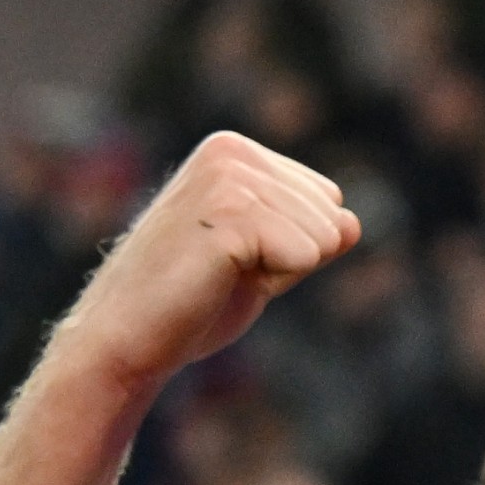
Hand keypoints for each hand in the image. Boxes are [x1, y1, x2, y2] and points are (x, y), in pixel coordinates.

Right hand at [50, 132, 359, 398]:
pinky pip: (305, 254)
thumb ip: (308, 237)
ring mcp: (227, 176)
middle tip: (227, 271)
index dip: (294, 246)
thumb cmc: (193, 299)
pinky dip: (274, 280)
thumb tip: (353, 222)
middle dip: (292, 258)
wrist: (130, 333)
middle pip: (332, 216)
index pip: (327, 200)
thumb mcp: (264, 261)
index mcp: (235, 151)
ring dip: (280, 270)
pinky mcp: (228, 212)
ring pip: (324, 236)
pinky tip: (219, 277)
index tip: (239, 258)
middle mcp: (231, 150)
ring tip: (220, 273)